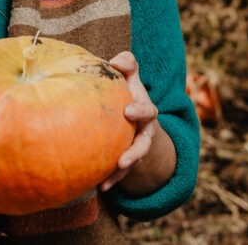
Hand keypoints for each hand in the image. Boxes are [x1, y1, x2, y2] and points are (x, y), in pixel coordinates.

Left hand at [99, 51, 159, 191]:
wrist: (133, 118)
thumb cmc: (127, 93)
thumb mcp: (130, 78)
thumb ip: (127, 65)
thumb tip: (114, 61)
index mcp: (144, 110)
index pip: (147, 110)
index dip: (140, 110)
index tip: (127, 110)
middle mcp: (145, 131)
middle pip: (145, 142)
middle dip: (136, 150)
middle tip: (123, 157)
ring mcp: (137, 147)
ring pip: (135, 160)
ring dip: (125, 168)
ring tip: (113, 174)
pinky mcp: (127, 161)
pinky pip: (121, 173)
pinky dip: (113, 180)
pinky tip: (100, 188)